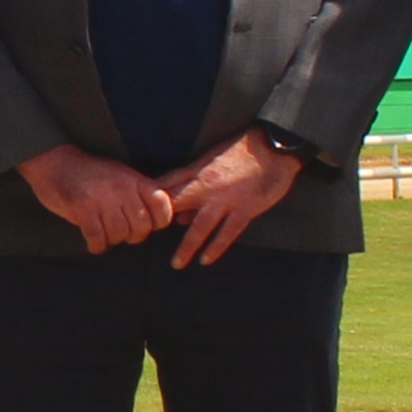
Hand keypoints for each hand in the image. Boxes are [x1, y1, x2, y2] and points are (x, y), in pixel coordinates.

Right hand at [18, 143, 174, 253]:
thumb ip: (139, 192)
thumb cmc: (89, 173)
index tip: (145, 224)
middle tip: (121, 233)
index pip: (162, 206)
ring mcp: (101, 199)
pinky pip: (98, 238)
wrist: (54, 162)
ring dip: (112, 240)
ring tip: (105, 234)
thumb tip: (161, 217)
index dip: (158, 222)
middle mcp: (121, 188)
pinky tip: (93, 243)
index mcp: (133, 179)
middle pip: (142, 227)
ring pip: (120, 235)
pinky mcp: (82, 209)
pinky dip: (97, 246)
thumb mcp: (120, 174)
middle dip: (133, 236)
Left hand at [152, 131, 303, 268]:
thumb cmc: (240, 151)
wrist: (273, 147)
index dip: (151, 203)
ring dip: (187, 246)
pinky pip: (227, 233)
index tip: (138, 217)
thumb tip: (178, 213)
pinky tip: (205, 260)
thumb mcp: (210, 160)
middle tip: (147, 243)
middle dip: (161, 224)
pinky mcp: (245, 210)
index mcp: (197, 173)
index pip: (167, 189)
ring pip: (201, 227)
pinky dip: (216, 247)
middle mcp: (207, 188)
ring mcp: (226, 200)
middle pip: (178, 208)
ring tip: (177, 264)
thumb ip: (192, 182)